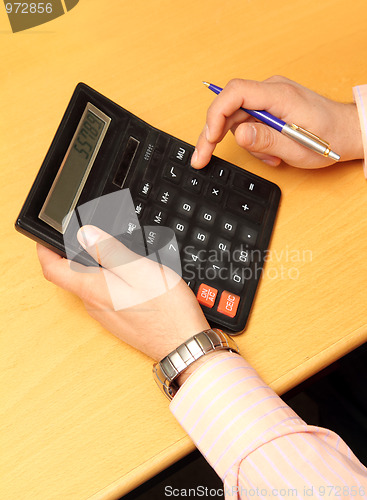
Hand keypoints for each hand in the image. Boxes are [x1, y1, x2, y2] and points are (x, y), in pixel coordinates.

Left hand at [37, 225, 208, 361]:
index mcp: (94, 289)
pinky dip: (110, 278)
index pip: (52, 269)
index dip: (44, 248)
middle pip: (72, 274)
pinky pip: (105, 294)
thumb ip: (110, 252)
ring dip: (96, 265)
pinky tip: (131, 274)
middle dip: (76, 252)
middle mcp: (94, 304)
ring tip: (118, 251)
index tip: (46, 234)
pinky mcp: (118, 318)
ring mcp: (105, 314)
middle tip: (92, 233)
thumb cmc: (167, 311)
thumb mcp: (140, 271)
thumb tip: (83, 233)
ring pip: (90, 283)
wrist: (183, 345)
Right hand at [191, 76, 362, 168]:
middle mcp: (271, 91)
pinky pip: (249, 122)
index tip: (209, 138)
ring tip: (268, 157)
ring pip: (237, 118)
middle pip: (229, 107)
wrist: (347, 132)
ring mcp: (270, 98)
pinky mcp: (270, 107)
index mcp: (279, 95)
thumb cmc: (330, 138)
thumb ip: (266, 140)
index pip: (236, 93)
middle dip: (213, 134)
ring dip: (244, 143)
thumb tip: (238, 135)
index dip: (215, 114)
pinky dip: (253, 141)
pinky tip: (270, 152)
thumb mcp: (297, 147)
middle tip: (202, 157)